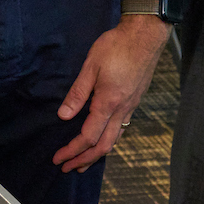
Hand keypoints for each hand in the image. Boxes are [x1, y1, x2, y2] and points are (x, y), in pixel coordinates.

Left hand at [52, 16, 168, 171]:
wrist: (145, 35)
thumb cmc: (116, 46)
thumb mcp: (91, 66)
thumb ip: (78, 93)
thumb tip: (64, 115)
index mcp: (108, 103)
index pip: (88, 137)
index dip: (72, 150)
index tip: (58, 158)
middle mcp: (122, 110)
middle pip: (104, 146)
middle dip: (84, 160)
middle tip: (68, 167)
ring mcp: (131, 106)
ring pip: (116, 139)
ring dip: (98, 153)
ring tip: (84, 161)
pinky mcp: (135, 100)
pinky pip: (122, 128)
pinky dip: (110, 140)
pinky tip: (104, 138)